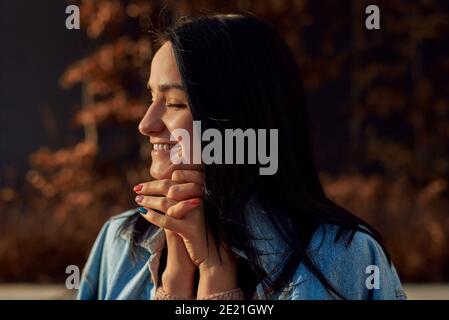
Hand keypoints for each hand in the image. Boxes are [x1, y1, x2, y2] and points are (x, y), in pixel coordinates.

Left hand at [134, 172, 202, 296]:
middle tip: (136, 189)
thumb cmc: (196, 229)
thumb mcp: (188, 210)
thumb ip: (179, 196)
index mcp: (200, 192)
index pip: (178, 176)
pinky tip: (143, 213)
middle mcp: (200, 200)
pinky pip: (167, 221)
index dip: (159, 180)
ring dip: (149, 200)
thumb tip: (159, 185)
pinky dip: (153, 216)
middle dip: (151, 187)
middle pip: (170, 187)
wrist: (210, 253)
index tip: (146, 184)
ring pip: (166, 203)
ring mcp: (196, 214)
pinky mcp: (191, 230)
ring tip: (138, 201)